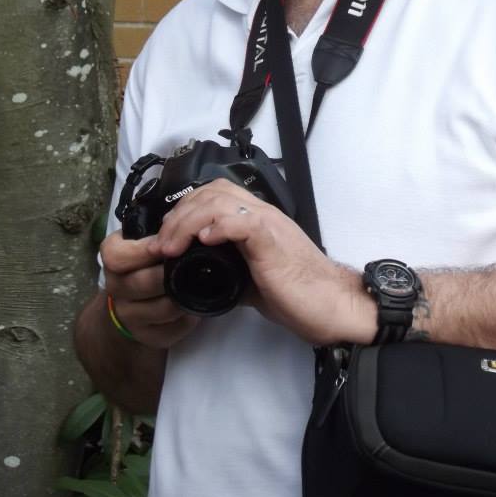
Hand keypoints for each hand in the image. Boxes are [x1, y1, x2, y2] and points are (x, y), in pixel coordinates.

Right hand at [101, 231, 200, 348]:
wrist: (135, 298)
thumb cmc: (148, 259)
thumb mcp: (147, 238)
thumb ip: (160, 230)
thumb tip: (188, 221)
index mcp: (113, 257)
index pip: (117, 255)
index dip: (144, 251)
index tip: (167, 246)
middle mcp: (115, 287)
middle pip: (142, 283)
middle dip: (171, 274)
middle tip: (194, 264)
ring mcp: (128, 315)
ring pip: (161, 308)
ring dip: (184, 296)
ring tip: (201, 284)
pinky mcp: (145, 336)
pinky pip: (170, 330)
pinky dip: (187, 320)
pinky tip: (195, 307)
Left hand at [147, 179, 376, 345]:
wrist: (332, 305)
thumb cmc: (299, 295)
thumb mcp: (254, 280)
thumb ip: (231, 269)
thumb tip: (203, 277)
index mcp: (257, 220)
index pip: (215, 195)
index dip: (185, 210)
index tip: (168, 238)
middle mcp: (262, 214)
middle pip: (211, 192)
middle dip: (178, 215)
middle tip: (162, 244)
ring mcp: (268, 224)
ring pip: (218, 201)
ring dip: (187, 222)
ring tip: (171, 246)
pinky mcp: (271, 240)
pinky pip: (240, 220)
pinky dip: (216, 227)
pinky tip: (202, 241)